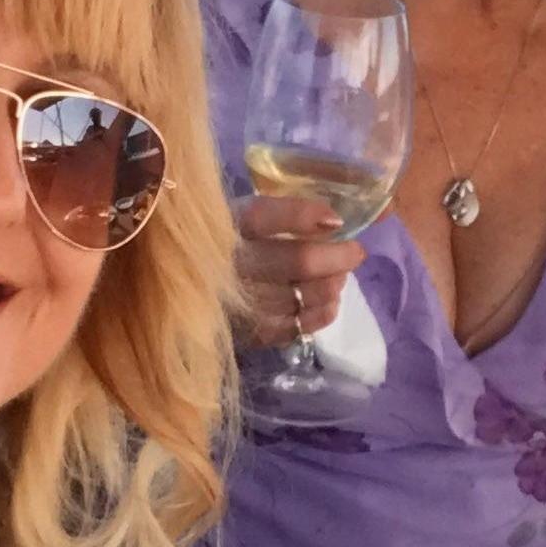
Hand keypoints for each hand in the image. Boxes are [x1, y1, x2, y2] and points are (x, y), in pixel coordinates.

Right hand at [234, 190, 361, 348]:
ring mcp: (240, 303)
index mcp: (223, 228)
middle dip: (338, 255)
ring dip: (333, 283)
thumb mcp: (241, 217)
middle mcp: (230, 265)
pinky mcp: (250, 333)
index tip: (336, 220)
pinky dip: (322, 312)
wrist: (191, 298)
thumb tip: (334, 219)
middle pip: (298, 260)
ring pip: (304, 293)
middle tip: (354, 251)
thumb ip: (282, 212)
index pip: (264, 216)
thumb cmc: (225, 247)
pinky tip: (328, 301)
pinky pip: (298, 325)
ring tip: (338, 275)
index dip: (304, 215)